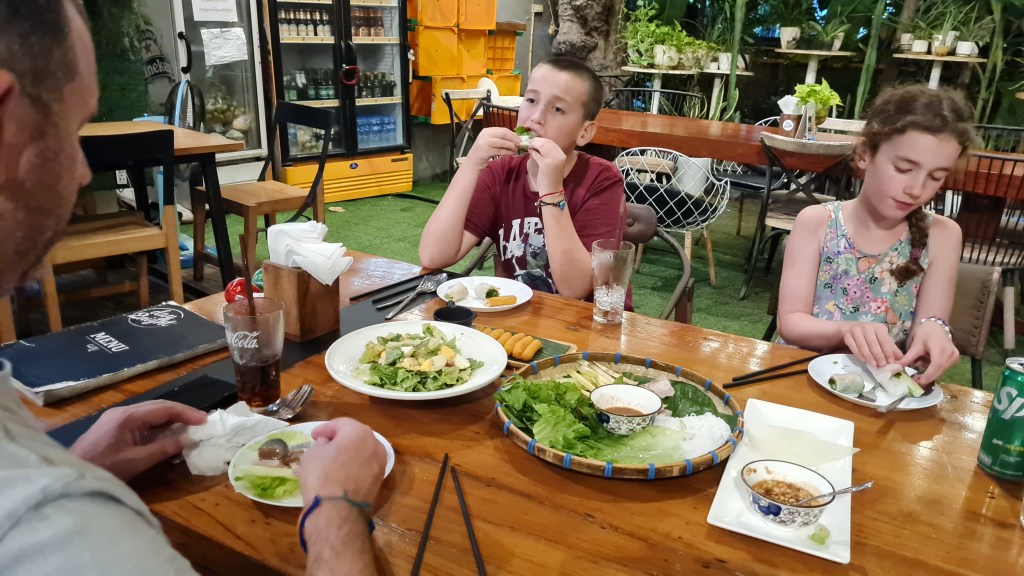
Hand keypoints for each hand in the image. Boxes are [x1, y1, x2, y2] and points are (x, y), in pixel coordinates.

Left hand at [69, 400, 206, 480]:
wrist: (71, 475)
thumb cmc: (103, 468)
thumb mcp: (136, 461)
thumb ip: (163, 448)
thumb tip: (188, 440)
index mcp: (128, 417)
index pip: (164, 409)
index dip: (187, 413)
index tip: (205, 421)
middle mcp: (123, 412)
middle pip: (158, 406)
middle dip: (181, 413)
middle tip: (201, 423)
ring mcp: (116, 418)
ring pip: (150, 412)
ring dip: (170, 419)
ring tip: (189, 427)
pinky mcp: (113, 427)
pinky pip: (141, 420)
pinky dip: (158, 425)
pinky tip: (167, 433)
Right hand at [298, 418, 385, 504]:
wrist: (338, 512)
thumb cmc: (322, 475)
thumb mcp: (313, 454)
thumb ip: (321, 444)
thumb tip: (328, 445)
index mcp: (360, 432)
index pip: (340, 424)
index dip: (324, 428)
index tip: (313, 437)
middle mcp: (375, 445)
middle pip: (354, 437)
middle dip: (339, 440)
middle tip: (323, 445)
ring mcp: (380, 465)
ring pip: (361, 454)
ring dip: (347, 455)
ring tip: (330, 461)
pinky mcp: (378, 482)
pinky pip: (363, 469)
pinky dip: (352, 468)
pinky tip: (339, 475)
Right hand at [465, 127, 519, 168]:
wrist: (472, 162)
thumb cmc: (483, 152)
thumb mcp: (490, 142)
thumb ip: (499, 138)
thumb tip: (515, 139)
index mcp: (487, 130)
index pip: (503, 129)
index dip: (513, 134)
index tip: (519, 139)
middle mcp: (485, 135)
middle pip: (503, 134)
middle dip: (513, 139)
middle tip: (520, 144)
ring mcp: (485, 143)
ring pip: (502, 142)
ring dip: (511, 146)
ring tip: (516, 149)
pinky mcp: (486, 151)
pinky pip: (500, 151)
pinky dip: (507, 152)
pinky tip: (511, 154)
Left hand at [526, 137, 567, 193]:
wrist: (552, 191)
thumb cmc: (551, 178)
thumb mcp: (553, 163)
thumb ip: (548, 154)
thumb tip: (537, 143)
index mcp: (562, 155)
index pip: (551, 142)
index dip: (542, 140)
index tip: (535, 141)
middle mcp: (559, 156)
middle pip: (546, 143)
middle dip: (537, 141)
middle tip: (530, 142)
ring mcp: (553, 160)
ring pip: (541, 147)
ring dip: (534, 145)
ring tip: (530, 147)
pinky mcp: (545, 165)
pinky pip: (536, 154)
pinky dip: (532, 152)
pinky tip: (530, 153)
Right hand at [841, 321, 901, 367]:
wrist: (851, 329)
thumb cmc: (871, 336)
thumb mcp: (882, 339)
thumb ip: (891, 348)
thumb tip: (901, 360)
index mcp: (878, 327)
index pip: (884, 340)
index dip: (888, 351)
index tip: (891, 362)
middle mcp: (867, 327)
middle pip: (873, 343)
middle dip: (878, 355)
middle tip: (882, 365)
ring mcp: (856, 331)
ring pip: (862, 345)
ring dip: (869, 356)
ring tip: (874, 365)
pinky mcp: (847, 335)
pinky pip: (853, 346)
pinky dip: (858, 354)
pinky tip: (863, 361)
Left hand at [900, 321, 959, 384]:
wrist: (936, 326)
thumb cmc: (925, 333)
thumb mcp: (916, 344)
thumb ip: (908, 357)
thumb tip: (898, 367)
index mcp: (941, 348)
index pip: (936, 365)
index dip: (928, 375)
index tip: (918, 381)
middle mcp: (951, 353)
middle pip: (939, 370)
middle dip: (927, 376)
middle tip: (915, 379)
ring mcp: (955, 356)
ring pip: (941, 370)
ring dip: (930, 371)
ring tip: (920, 363)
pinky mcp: (955, 358)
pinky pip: (944, 367)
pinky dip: (934, 368)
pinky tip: (927, 361)